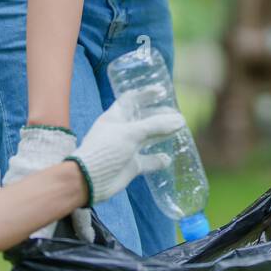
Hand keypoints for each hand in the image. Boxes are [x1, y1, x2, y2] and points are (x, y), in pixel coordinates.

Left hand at [2, 97, 181, 242]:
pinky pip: (148, 161)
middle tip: (177, 113)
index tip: (162, 91)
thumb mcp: (131, 133)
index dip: (145, 93)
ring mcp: (126, 148)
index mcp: (115, 117)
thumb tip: (180, 121)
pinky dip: (158, 160)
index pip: (131, 98)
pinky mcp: (131, 165)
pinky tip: (168, 159)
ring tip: (178, 130)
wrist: (90, 179)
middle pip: (143, 118)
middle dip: (159, 115)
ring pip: (147, 139)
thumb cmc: (105, 149)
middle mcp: (121, 130)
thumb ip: (155, 126)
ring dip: (161, 135)